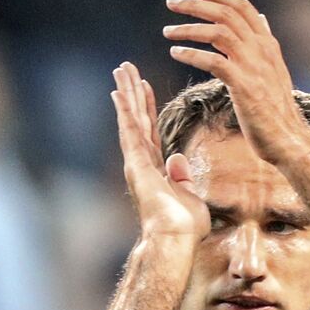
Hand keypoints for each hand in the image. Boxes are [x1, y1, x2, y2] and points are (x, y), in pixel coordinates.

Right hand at [110, 62, 209, 244]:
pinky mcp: (137, 163)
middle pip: (137, 119)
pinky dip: (125, 110)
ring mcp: (137, 162)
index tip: (144, 87)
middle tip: (126, 69)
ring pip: (131, 119)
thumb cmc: (184, 228)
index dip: (147, 108)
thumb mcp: (190, 197)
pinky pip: (131, 131)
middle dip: (132, 93)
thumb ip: (183, 178)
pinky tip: (119, 91)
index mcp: (157, 169)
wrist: (174, 240)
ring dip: (126, 93)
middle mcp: (143, 162)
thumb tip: (178, 159)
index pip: (151, 131)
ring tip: (121, 69)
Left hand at [163, 0, 309, 167]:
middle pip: (226, 14)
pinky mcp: (244, 86)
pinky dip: (191, 53)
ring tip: (168, 32)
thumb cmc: (277, 111)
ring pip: (217, 32)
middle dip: (195, 5)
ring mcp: (254, 67)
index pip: (243, 7)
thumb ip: (265, 44)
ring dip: (188, 28)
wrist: (289, 140)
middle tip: (171, 3)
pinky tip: (175, 53)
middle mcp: (262, 50)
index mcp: (268, 45)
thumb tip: (261, 19)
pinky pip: (212, 60)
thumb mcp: (275, 70)